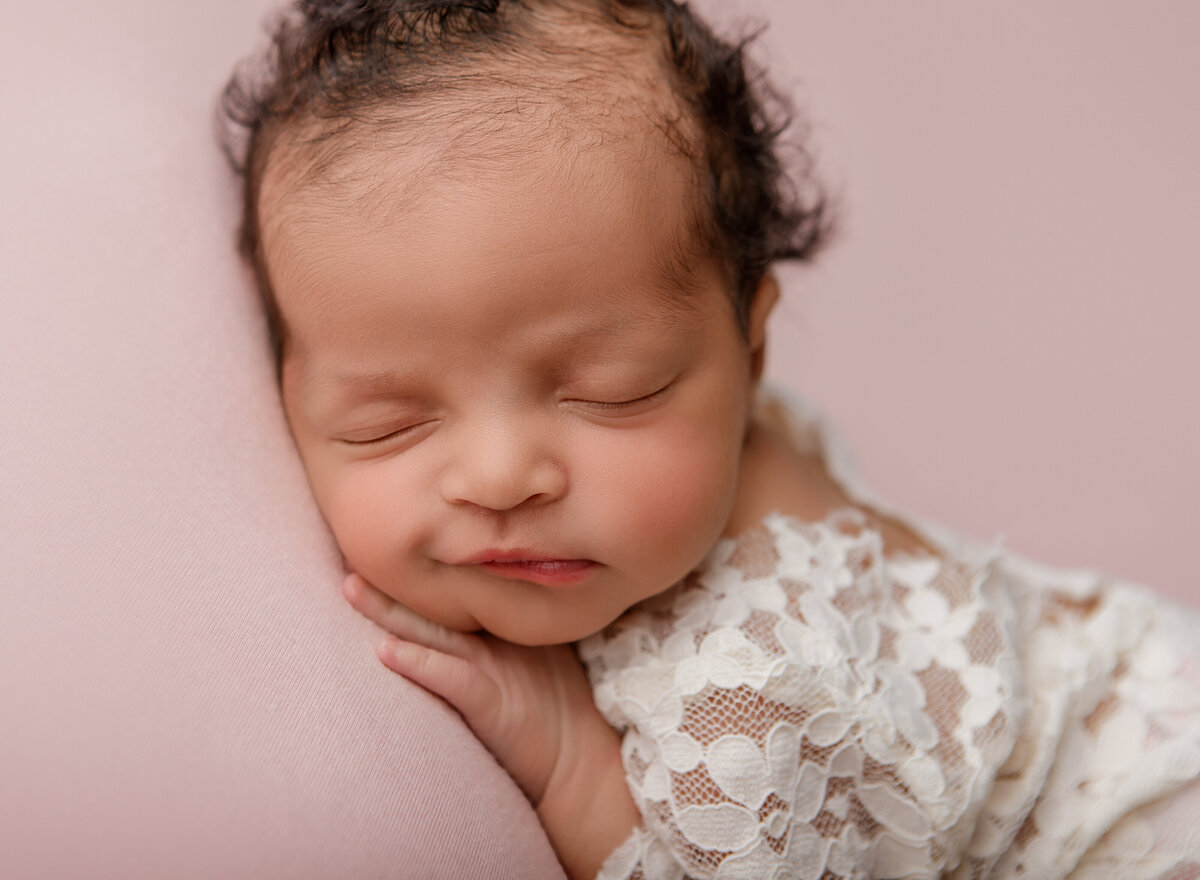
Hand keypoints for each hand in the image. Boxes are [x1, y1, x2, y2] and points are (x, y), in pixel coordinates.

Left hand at [343, 573, 639, 878]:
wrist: (579, 758)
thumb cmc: (554, 711)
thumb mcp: (530, 655)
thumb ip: (502, 623)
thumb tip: (472, 596)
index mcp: (499, 625)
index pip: (449, 589)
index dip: (414, 570)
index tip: (375, 545)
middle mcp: (491, 640)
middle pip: (434, 602)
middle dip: (391, 579)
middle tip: (351, 550)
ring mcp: (492, 666)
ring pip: (432, 632)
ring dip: (390, 612)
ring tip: (353, 589)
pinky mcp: (489, 700)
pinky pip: (449, 678)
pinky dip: (418, 663)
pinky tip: (386, 651)